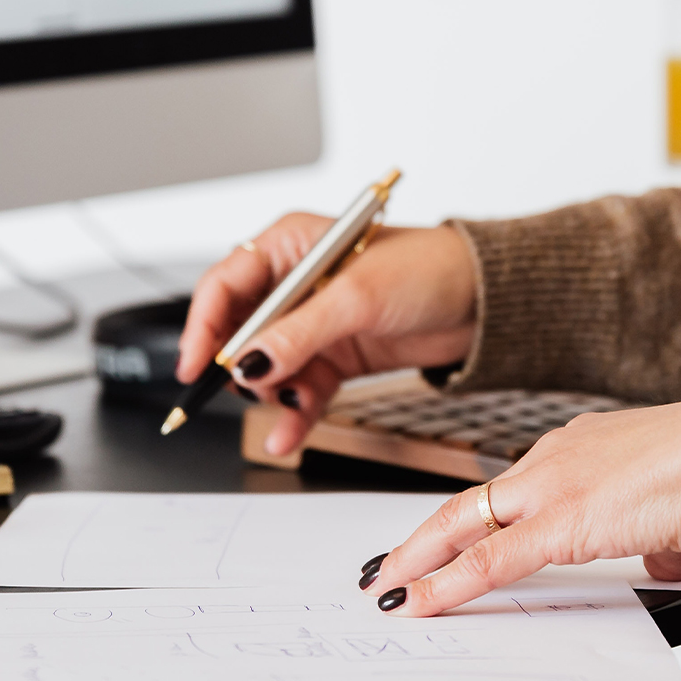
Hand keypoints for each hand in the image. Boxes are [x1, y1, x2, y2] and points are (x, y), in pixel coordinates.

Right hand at [176, 215, 477, 456]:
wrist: (485, 301)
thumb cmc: (428, 269)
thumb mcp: (356, 299)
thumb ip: (297, 333)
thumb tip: (248, 362)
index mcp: (286, 246)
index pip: (224, 285)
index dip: (203, 325)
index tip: (195, 364)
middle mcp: (292, 284)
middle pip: (238, 330)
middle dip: (241, 365)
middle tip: (249, 388)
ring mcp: (311, 323)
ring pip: (267, 366)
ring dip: (270, 393)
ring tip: (288, 405)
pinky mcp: (332, 357)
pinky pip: (297, 389)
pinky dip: (292, 413)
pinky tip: (287, 435)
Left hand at [361, 392, 680, 614]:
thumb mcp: (675, 509)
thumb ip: (655, 535)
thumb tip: (660, 558)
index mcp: (577, 450)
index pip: (509, 489)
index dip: (472, 517)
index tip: (445, 538)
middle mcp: (551, 459)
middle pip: (469, 503)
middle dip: (424, 537)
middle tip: (387, 563)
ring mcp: (549, 488)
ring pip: (462, 525)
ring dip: (419, 560)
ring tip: (388, 586)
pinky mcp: (559, 523)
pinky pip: (487, 561)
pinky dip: (446, 583)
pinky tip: (417, 601)